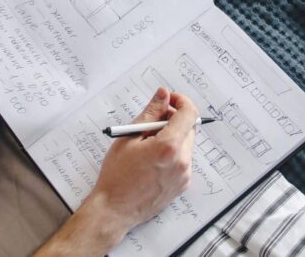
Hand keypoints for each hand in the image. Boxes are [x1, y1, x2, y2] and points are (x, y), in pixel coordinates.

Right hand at [83, 87, 197, 242]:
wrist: (115, 210)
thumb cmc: (117, 175)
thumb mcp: (129, 137)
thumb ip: (150, 113)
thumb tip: (163, 94)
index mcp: (169, 146)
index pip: (189, 113)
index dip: (180, 101)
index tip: (169, 99)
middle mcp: (182, 161)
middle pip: (189, 128)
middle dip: (174, 119)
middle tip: (152, 123)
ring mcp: (184, 175)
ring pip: (186, 144)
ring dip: (173, 137)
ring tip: (148, 145)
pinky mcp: (182, 185)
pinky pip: (183, 160)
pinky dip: (172, 153)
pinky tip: (152, 160)